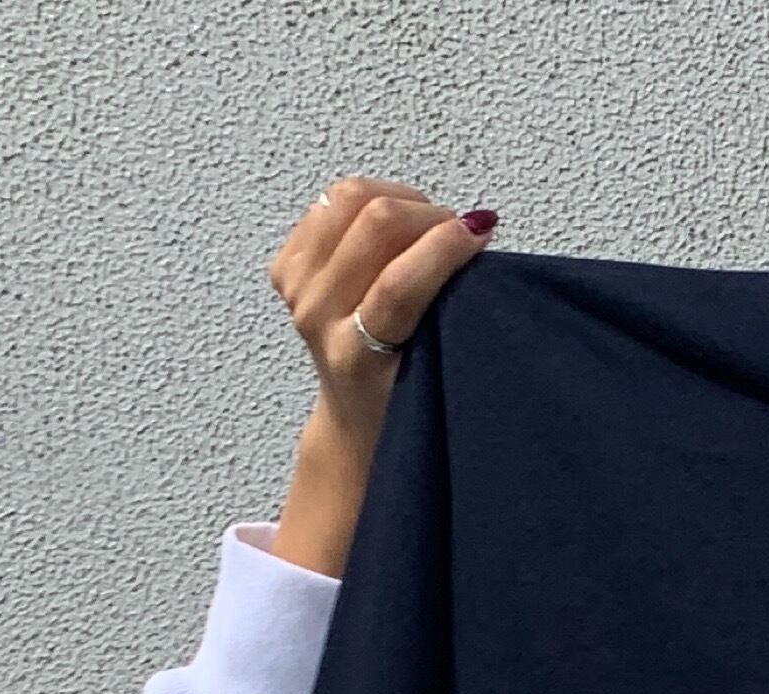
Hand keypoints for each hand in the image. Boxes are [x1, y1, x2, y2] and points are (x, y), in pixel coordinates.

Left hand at [262, 179, 497, 577]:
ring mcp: (297, 287)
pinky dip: (370, 202)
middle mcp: (317, 317)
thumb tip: (474, 237)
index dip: (446, 245)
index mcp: (355, 355)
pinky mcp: (288, 264)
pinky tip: (393, 230)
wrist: (356, 420)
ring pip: (350, 198)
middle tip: (457, 231)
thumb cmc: (405, 400)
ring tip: (426, 227)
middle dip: (428, 215)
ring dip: (400, 200)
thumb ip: (453, 312)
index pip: (399, 281)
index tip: (480, 232)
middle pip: (374, 222)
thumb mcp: (438, 373)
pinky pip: (331, 201)